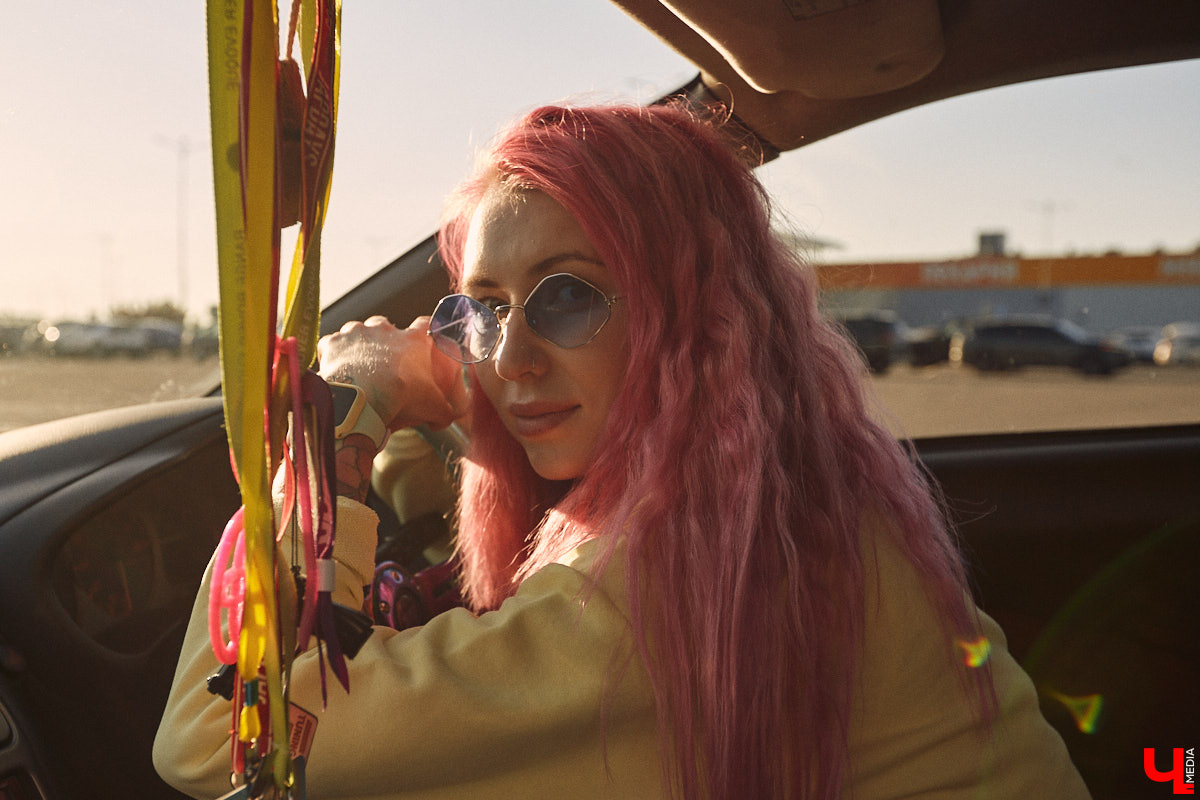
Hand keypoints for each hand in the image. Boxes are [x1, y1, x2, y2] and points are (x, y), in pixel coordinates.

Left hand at [316, 316, 467, 431]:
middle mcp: (384, 329)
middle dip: (384, 336)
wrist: (363, 398)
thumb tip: (445, 420)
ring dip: (358, 343)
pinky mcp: (333, 343)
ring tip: (357, 364)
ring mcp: (356, 332)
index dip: (426, 330)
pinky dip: (332, 353)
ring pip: (357, 330)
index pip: (426, 324)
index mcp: (412, 340)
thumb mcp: (433, 407)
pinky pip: (331, 343)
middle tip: (384, 358)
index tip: (425, 338)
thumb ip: (444, 412)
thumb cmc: (402, 398)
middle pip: (386, 324)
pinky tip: (335, 367)